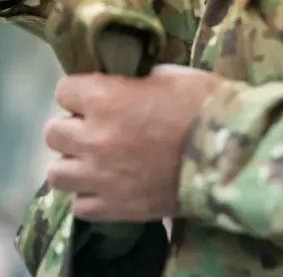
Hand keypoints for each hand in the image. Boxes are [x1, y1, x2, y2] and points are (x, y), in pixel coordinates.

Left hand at [44, 65, 221, 221]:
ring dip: (74, 162)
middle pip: (53, 132)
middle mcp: (93, 138)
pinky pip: (80, 205)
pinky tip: (110, 185)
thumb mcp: (168, 75)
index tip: (97, 94)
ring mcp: (100, 177)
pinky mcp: (114, 208)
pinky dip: (91, 195)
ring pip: (56, 172)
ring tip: (97, 159)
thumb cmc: (203, 104)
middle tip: (98, 126)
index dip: (81, 91)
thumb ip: (132, 81)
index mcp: (105, 99)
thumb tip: (121, 86)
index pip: (64, 90)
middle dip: (74, 125)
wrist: (229, 153)